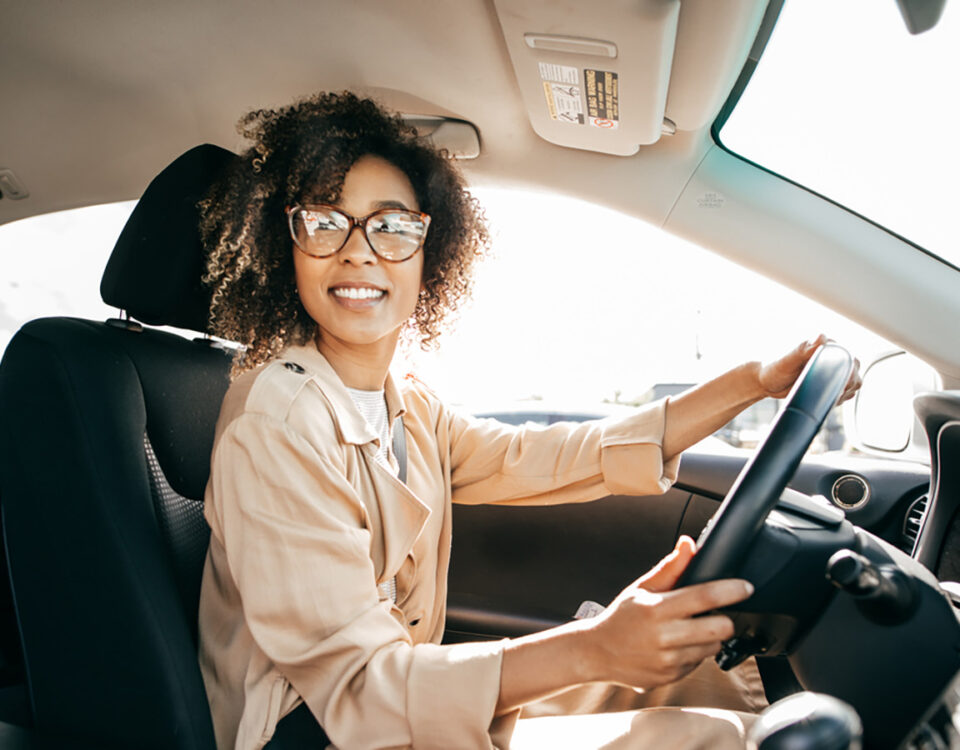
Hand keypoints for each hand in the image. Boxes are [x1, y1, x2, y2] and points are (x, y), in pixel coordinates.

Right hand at [586, 536, 752, 689]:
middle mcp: (664, 636)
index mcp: (657, 609)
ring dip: (709, 637)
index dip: (730, 590)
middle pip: (718, 628)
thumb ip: (670, 568)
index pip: (704, 597)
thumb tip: (689, 544)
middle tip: (715, 614)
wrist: (597, 652)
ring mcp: (668, 660)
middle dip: (725, 619)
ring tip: (688, 630)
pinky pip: (698, 663)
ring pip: (712, 647)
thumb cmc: (621, 617)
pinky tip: (676, 646)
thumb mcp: (642, 588)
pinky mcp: (671, 677)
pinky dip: (694, 653)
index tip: (746, 587)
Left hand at [758, 334, 861, 400]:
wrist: (765, 382)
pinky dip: (841, 396)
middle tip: (837, 394)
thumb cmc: (773, 368)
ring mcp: (828, 370)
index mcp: (823, 347)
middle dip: (850, 383)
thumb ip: (804, 349)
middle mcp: (829, 357)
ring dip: (847, 391)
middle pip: (853, 369)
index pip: (847, 356)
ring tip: (832, 398)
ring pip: (851, 381)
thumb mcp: (788, 360)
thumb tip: (822, 337)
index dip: (851, 371)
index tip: (844, 384)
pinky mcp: (825, 382)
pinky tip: (831, 401)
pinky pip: (842, 390)